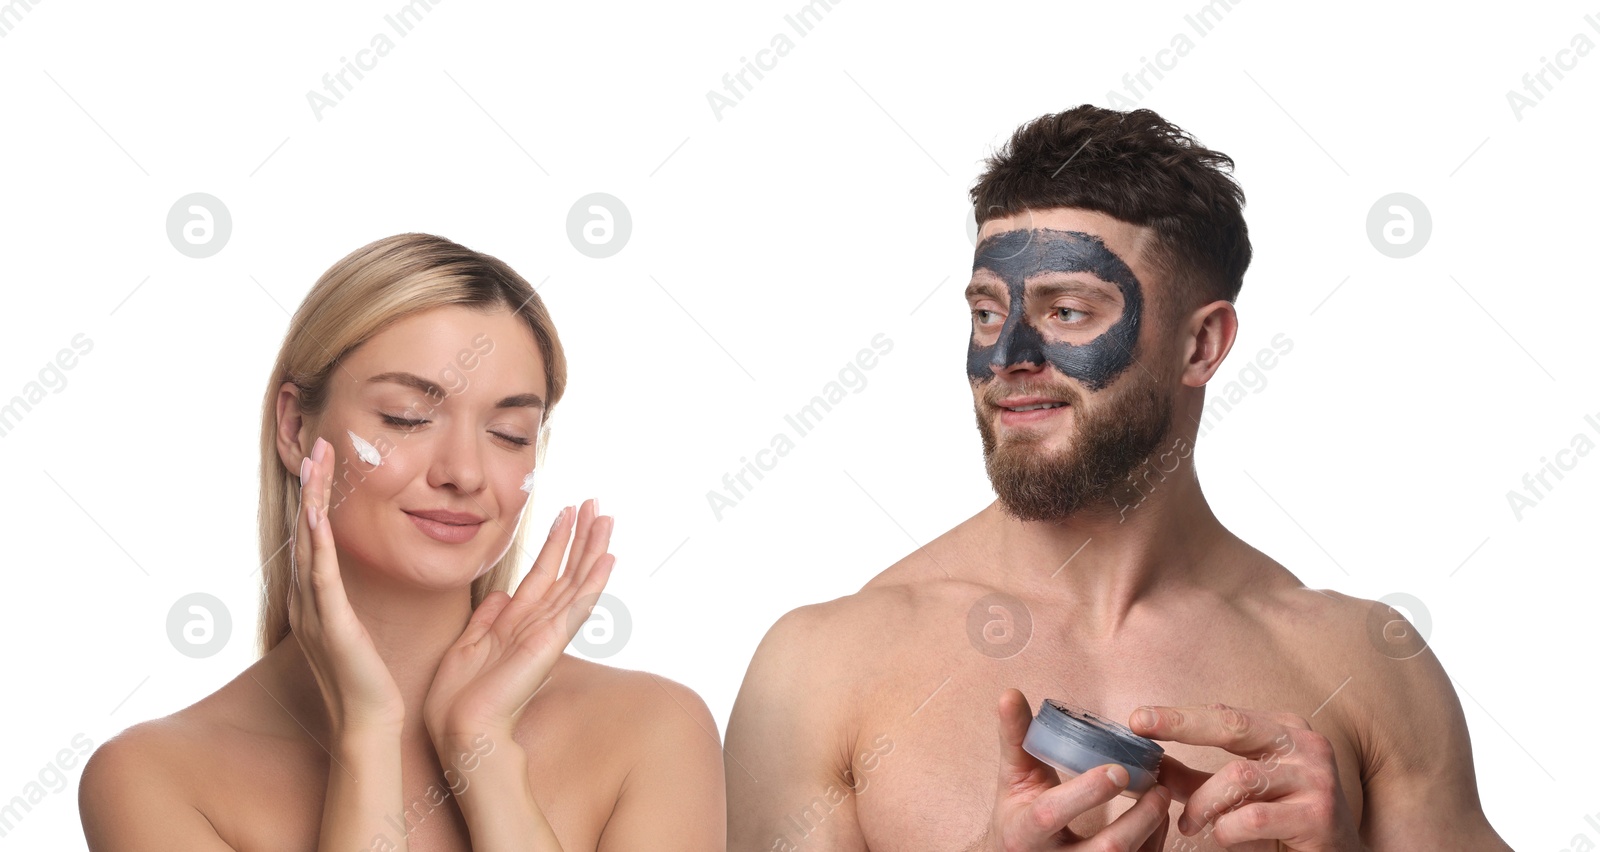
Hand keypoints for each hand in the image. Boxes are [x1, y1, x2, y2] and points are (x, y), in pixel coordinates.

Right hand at [290, 435, 405, 732]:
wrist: (368, 721)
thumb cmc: (370, 680)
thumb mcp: (358, 630)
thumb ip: (350, 604)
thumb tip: (357, 582)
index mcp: (317, 600)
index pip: (314, 537)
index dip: (316, 497)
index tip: (325, 462)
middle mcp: (307, 600)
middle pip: (305, 530)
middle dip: (311, 486)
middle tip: (316, 444)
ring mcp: (314, 611)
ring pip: (309, 543)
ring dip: (312, 499)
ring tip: (315, 461)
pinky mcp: (330, 624)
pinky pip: (320, 575)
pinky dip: (317, 542)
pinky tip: (315, 513)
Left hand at [423, 498, 615, 744]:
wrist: (460, 729)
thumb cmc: (457, 698)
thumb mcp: (466, 645)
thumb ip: (486, 618)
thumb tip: (499, 594)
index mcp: (516, 623)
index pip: (543, 574)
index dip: (556, 543)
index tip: (566, 513)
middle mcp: (537, 623)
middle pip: (566, 571)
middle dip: (580, 536)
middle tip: (595, 503)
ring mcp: (548, 632)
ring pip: (577, 581)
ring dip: (592, 548)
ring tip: (605, 517)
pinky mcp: (550, 641)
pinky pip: (577, 606)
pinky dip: (593, 582)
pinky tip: (607, 558)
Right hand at [980, 688, 1170, 850]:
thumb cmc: (1017, 813)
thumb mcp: (1011, 777)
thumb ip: (1016, 736)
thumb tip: (1010, 693)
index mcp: (1023, 831)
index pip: (1052, 814)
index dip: (1086, 793)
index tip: (1118, 770)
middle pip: (1105, 850)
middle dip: (1137, 820)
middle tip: (1157, 787)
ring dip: (1151, 830)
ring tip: (1161, 797)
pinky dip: (1154, 842)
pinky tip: (1158, 818)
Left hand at [1129, 703, 1359, 849]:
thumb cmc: (1285, 821)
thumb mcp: (1239, 793)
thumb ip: (1199, 778)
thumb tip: (1155, 765)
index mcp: (1285, 730)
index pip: (1224, 715)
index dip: (1179, 715)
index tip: (1137, 718)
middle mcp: (1304, 745)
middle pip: (1232, 725)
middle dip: (1181, 724)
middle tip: (1141, 726)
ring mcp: (1316, 778)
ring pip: (1239, 776)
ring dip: (1203, 803)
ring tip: (1190, 824)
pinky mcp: (1319, 815)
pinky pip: (1254, 818)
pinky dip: (1228, 830)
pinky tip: (1225, 838)